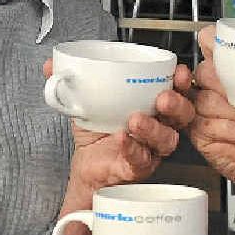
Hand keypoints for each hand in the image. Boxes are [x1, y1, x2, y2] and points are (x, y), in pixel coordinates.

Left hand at [46, 59, 194, 225]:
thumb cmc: (97, 134)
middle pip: (181, 117)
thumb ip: (72, 83)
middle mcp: (158, 128)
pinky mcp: (137, 169)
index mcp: (153, 107)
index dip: (184, 83)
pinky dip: (133, 149)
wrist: (86, 169)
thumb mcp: (86, 103)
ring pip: (166, 140)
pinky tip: (124, 139)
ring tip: (136, 120)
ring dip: (154, 128)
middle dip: (177, 104)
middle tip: (162, 97)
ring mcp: (150, 150)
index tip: (181, 72)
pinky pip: (142, 160)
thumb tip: (50, 65)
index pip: (178, 92)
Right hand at [188, 12, 234, 184]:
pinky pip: (220, 127)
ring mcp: (197, 108)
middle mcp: (204, 84)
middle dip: (234, 86)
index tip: (224, 44)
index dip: (211, 42)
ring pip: (212, 102)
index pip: (206, 41)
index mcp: (220, 65)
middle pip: (206, 72)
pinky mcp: (198, 132)